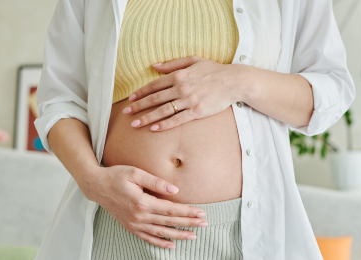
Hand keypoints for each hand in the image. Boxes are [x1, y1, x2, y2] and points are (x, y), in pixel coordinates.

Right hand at [79, 165, 207, 248]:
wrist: (96, 186)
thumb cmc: (116, 176)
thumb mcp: (136, 173)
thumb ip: (156, 182)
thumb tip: (175, 191)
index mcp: (142, 202)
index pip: (171, 209)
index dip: (187, 212)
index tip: (201, 212)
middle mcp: (139, 216)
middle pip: (169, 222)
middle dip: (188, 223)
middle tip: (204, 223)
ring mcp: (134, 223)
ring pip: (161, 232)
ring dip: (178, 235)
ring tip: (193, 236)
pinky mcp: (130, 226)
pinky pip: (147, 237)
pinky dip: (160, 242)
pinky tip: (171, 245)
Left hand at [122, 55, 247, 130]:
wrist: (233, 81)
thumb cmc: (214, 70)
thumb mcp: (193, 60)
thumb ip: (172, 63)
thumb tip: (154, 65)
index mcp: (179, 75)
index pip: (154, 85)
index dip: (141, 92)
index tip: (131, 99)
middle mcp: (181, 88)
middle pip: (155, 99)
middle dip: (139, 106)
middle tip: (126, 113)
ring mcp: (189, 101)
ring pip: (163, 110)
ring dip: (147, 118)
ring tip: (135, 124)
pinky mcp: (197, 112)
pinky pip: (177, 120)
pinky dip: (164, 125)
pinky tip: (154, 129)